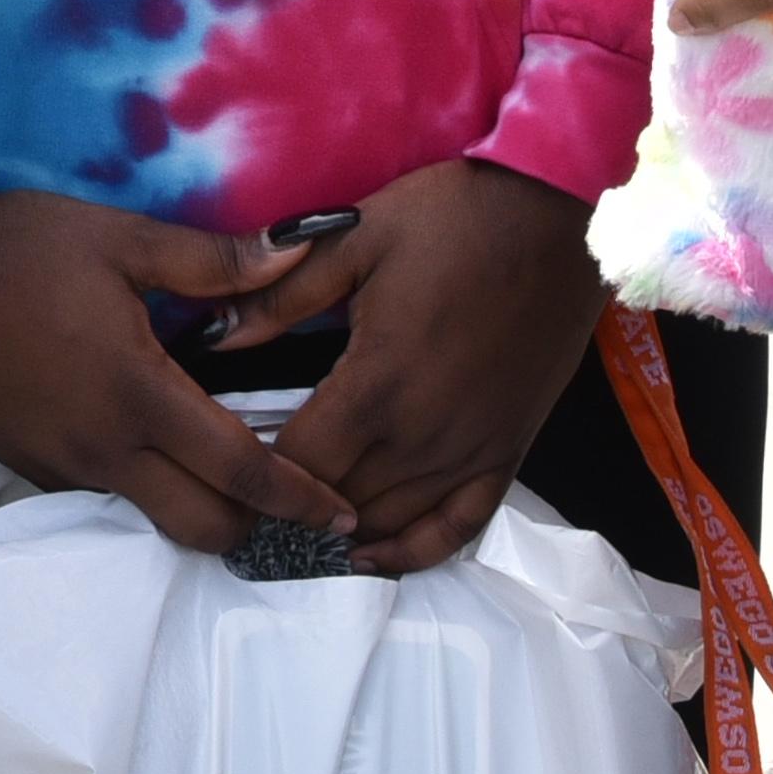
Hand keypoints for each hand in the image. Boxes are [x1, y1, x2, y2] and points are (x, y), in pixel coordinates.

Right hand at [0, 150, 352, 557]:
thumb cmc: (18, 245)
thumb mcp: (121, 239)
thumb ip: (215, 260)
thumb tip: (296, 255)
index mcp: (136, 393)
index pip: (239, 470)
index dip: (299, 498)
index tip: (341, 516)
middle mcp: (100, 447)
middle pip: (202, 527)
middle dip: (257, 526)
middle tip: (293, 502)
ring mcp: (60, 465)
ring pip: (151, 514)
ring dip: (198, 505)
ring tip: (230, 471)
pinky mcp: (27, 464)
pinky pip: (104, 492)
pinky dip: (143, 482)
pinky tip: (152, 441)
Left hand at [211, 159, 604, 576]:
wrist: (558, 217)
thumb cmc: (454, 218)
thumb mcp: (355, 237)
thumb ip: (281, 296)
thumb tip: (214, 336)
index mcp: (376, 383)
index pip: (297, 462)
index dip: (254, 473)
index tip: (226, 466)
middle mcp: (422, 435)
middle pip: (337, 503)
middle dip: (288, 507)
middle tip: (248, 502)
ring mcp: (470, 451)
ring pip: (390, 523)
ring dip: (340, 534)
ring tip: (294, 529)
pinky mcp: (509, 453)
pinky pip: (458, 528)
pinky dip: (415, 553)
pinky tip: (374, 556)